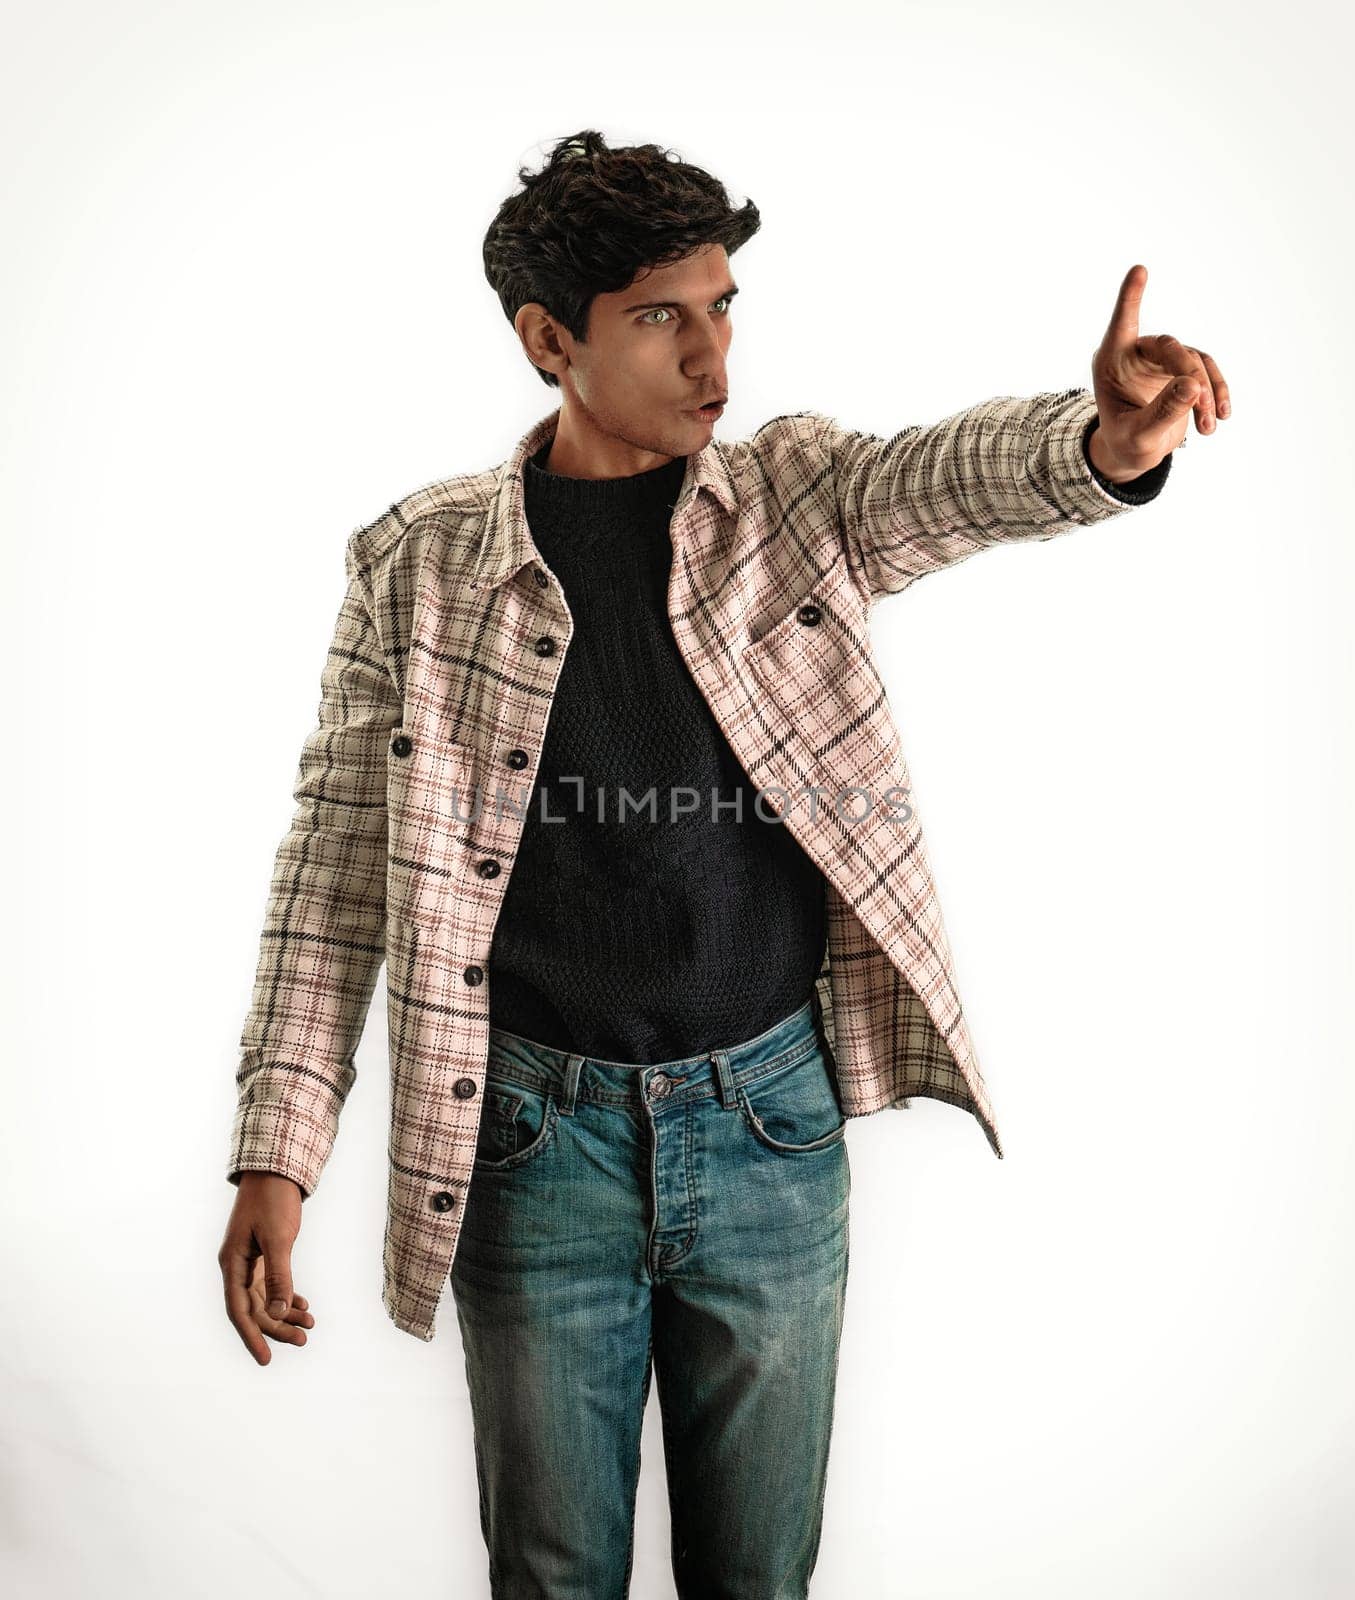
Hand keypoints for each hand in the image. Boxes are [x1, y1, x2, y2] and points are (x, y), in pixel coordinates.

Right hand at [219, 1173, 314, 1363]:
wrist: (276, 1169)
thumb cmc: (274, 1200)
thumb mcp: (278, 1239)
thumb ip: (279, 1276)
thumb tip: (279, 1314)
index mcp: (232, 1264)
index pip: (240, 1311)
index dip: (252, 1337)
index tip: (266, 1360)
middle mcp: (236, 1266)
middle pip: (254, 1308)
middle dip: (277, 1327)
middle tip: (304, 1339)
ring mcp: (249, 1260)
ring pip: (265, 1298)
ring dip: (285, 1313)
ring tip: (310, 1325)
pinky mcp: (262, 1254)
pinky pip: (272, 1284)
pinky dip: (287, 1296)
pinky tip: (304, 1306)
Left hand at [1088, 264, 1231, 479]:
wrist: (1134, 453)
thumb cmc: (1126, 443)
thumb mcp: (1138, 436)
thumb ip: (1161, 413)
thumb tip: (1193, 386)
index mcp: (1111, 362)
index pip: (1123, 324)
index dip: (1132, 298)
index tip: (1139, 270)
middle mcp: (1135, 353)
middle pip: (1170, 346)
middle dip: (1189, 374)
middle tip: (1200, 404)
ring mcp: (1160, 359)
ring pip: (1193, 359)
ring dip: (1206, 392)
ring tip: (1208, 427)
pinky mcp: (1182, 368)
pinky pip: (1207, 370)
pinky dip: (1216, 393)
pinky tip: (1220, 418)